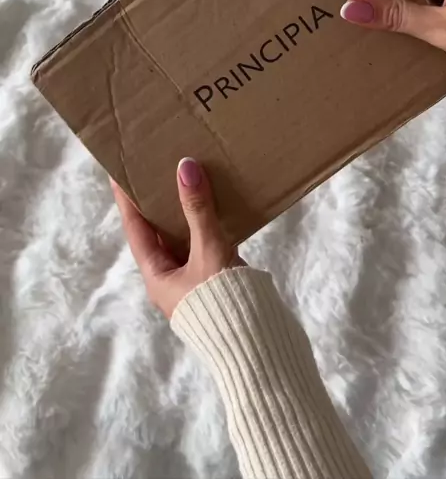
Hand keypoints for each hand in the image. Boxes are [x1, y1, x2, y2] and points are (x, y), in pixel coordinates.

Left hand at [111, 157, 243, 318]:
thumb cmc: (222, 300)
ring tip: (188, 179)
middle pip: (159, 232)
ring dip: (187, 211)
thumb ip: (198, 210)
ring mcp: (195, 279)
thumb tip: (185, 166)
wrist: (258, 345)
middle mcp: (171, 278)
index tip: (120, 174)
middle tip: (158, 170)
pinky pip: (208, 245)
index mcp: (157, 276)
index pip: (136, 229)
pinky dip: (210, 224)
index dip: (127, 201)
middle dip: (158, 203)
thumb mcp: (208, 251)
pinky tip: (220, 205)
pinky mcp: (217, 280)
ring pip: (186, 238)